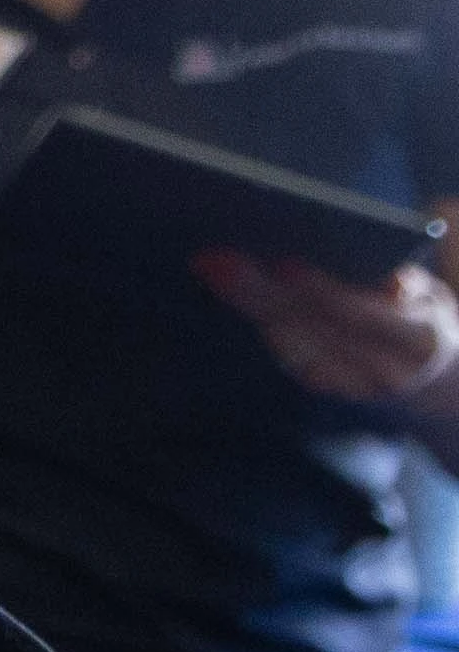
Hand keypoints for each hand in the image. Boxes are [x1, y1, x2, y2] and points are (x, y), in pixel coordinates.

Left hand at [194, 251, 458, 407]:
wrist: (439, 382)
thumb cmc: (427, 320)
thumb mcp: (435, 298)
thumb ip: (411, 286)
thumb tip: (393, 283)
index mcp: (417, 338)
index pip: (362, 315)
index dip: (323, 292)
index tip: (286, 265)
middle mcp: (383, 369)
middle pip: (313, 328)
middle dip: (263, 294)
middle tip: (221, 262)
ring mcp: (354, 385)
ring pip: (293, 345)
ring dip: (251, 308)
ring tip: (215, 272)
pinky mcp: (332, 388)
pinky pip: (290, 359)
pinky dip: (262, 326)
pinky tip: (235, 299)